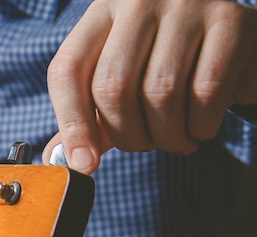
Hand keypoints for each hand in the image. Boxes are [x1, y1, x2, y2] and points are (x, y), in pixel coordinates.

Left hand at [43, 0, 256, 173]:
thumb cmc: (168, 66)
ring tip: (176, 139)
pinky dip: (201, 126)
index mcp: (102, 14)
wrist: (235, 43)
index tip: (84, 164)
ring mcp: (186, 5)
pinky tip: (200, 127)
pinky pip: (205, 92)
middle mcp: (138, 1)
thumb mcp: (122, 81)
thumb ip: (90, 117)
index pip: (67, 70)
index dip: (72, 125)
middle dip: (128, 136)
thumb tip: (59, 158)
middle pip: (112, 87)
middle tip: (144, 145)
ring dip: (167, 137)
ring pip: (160, 93)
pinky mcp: (230, 21)